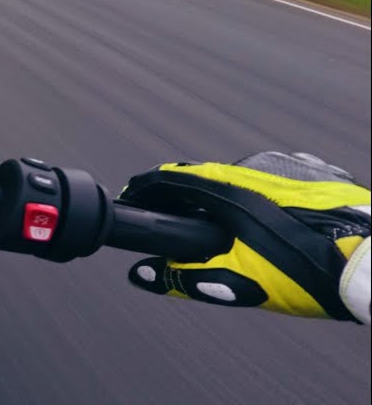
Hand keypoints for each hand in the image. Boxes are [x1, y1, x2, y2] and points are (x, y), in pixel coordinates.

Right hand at [119, 152, 369, 321]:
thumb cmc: (310, 271)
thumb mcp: (240, 281)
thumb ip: (185, 276)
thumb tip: (143, 275)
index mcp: (228, 188)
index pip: (170, 179)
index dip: (146, 190)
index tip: (133, 199)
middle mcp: (254, 166)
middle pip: (206, 179)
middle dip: (190, 202)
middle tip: (185, 230)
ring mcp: (287, 165)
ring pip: (242, 180)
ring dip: (231, 203)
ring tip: (241, 239)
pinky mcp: (314, 173)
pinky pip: (274, 181)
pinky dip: (264, 201)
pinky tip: (277, 229)